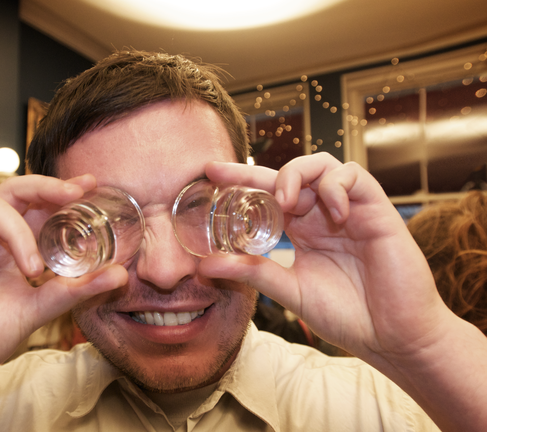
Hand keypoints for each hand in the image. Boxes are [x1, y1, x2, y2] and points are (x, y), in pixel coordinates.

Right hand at [0, 174, 127, 430]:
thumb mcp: (35, 312)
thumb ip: (73, 290)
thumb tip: (120, 274)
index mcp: (11, 248)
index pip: (39, 208)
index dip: (63, 193)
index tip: (92, 185)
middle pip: (16, 191)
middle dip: (47, 188)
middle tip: (74, 194)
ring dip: (18, 231)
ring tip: (30, 268)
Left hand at [201, 153, 449, 362]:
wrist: (394, 338)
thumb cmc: (347, 316)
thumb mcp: (289, 290)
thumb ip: (252, 272)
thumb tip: (205, 265)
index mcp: (302, 231)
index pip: (267, 196)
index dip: (241, 181)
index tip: (209, 173)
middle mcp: (323, 215)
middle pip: (289, 175)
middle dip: (256, 171)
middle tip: (226, 176)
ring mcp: (350, 209)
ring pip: (322, 164)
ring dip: (296, 175)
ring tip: (284, 203)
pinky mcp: (377, 210)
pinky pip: (355, 176)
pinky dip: (336, 186)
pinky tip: (331, 213)